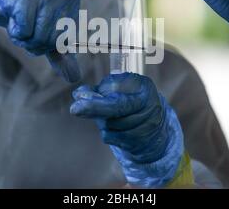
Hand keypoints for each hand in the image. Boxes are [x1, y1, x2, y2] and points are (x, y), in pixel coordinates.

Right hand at [0, 0, 80, 81]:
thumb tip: (73, 76)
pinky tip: (12, 16)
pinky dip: (14, 31)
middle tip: (26, 26)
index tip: (37, 27)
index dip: (47, 43)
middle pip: (53, 42)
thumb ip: (58, 52)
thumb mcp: (43, 31)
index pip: (66, 42)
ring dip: (23, 38)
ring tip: (19, 20)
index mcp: (71, 3)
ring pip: (39, 38)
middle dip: (34, 42)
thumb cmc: (20, 8)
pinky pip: (24, 32)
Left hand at [71, 73, 183, 187]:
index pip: (120, 92)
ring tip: (106, 116)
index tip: (78, 97)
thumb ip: (97, 90)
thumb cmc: (130, 103)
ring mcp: (148, 126)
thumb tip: (79, 94)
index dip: (98, 97)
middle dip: (95, 108)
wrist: (153, 129)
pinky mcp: (141, 142)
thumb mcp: (117, 90)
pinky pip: (114, 138)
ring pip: (112, 125)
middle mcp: (150, 105)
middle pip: (118, 108)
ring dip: (101, 121)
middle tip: (75, 108)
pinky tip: (112, 128)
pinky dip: (107, 133)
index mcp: (144, 87)